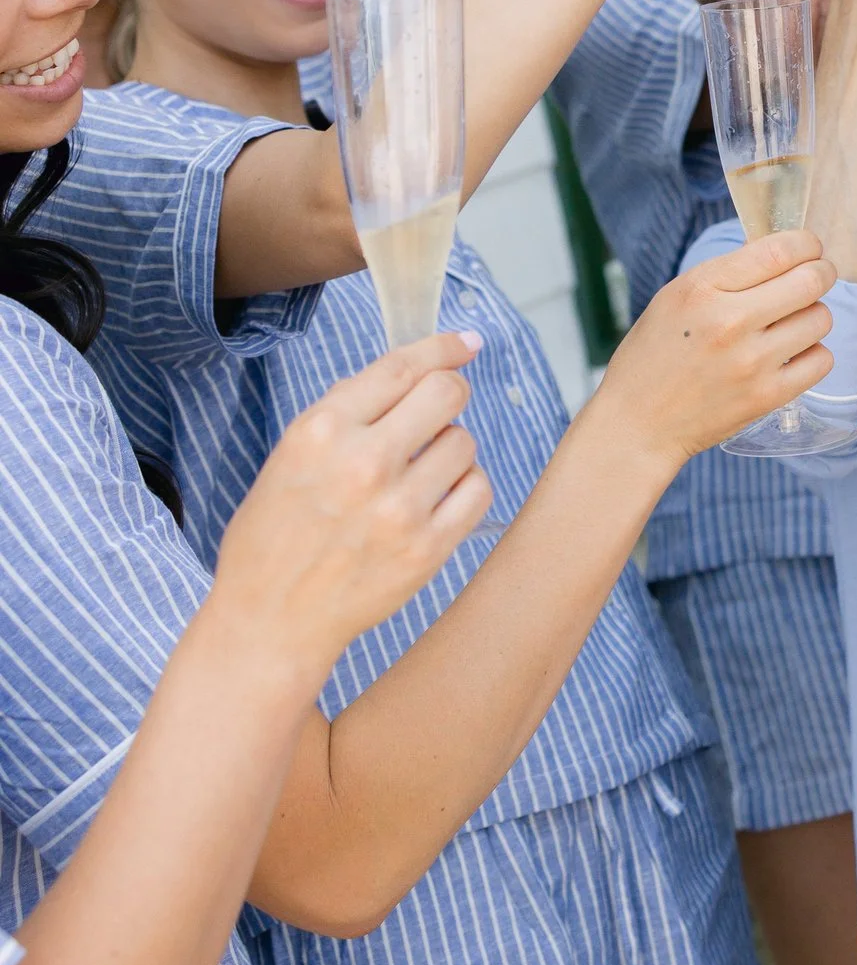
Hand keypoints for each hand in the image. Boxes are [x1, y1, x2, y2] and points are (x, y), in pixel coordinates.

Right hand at [216, 335, 491, 683]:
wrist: (270, 622)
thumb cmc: (273, 537)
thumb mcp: (288, 457)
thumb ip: (346, 414)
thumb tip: (412, 371)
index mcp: (320, 431)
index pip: (402, 366)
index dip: (442, 347)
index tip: (466, 342)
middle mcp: (363, 463)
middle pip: (447, 393)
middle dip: (448, 395)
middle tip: (436, 415)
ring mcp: (399, 509)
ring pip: (464, 442)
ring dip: (449, 450)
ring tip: (417, 475)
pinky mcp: (426, 549)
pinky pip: (478, 489)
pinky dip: (464, 488)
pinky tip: (436, 501)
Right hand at [596, 234, 836, 464]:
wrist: (638, 423)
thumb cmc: (654, 355)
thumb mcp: (676, 296)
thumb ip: (728, 273)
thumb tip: (784, 252)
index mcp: (703, 289)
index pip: (779, 251)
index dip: (806, 244)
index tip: (809, 249)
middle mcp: (730, 322)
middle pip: (811, 281)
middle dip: (821, 272)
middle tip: (815, 277)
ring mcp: (752, 362)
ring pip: (821, 319)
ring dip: (813, 315)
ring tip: (792, 322)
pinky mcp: (767, 396)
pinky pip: (821, 360)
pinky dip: (813, 353)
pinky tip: (792, 354)